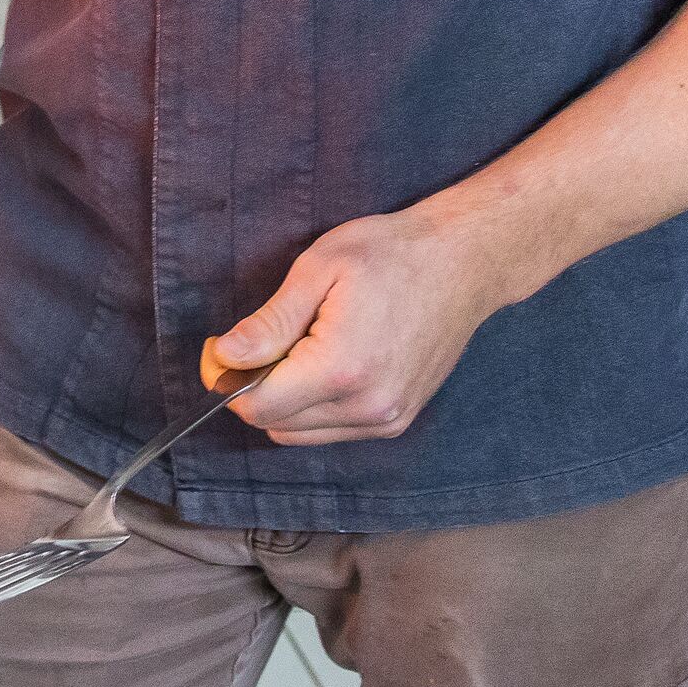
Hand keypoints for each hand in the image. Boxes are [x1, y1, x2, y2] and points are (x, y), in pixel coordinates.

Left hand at [202, 205, 516, 446]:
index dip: (226, 379)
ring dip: (284, 400)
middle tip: (257, 339)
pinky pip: (334, 430)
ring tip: (298, 346)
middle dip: (252, 387)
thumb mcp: (317, 270)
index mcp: (341, 370)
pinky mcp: (398, 419)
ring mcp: (387, 419)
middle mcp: (367, 407)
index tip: (223, 346)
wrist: (464, 263)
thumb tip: (226, 356)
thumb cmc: (390, 254)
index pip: (258, 407)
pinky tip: (326, 361)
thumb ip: (269, 323)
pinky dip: (314, 406)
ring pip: (302, 432)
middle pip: (276, 424)